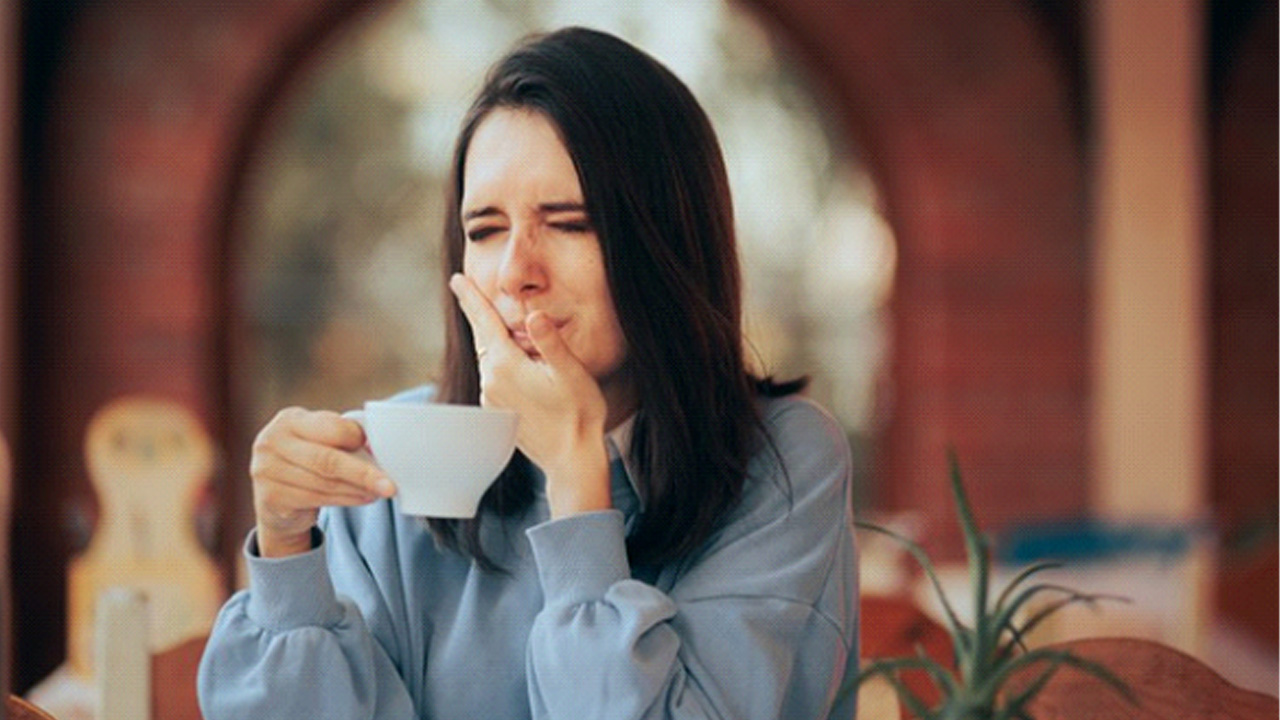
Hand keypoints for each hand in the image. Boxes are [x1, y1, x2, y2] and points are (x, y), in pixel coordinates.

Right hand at [250, 407, 395, 555]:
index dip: (355, 438)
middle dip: (363, 473)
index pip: (329, 427)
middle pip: (327, 460)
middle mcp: (271, 441)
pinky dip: (346, 500)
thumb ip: (342, 437)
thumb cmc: (308, 461)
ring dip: (358, 489)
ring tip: (379, 491)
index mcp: (289, 419)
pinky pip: (316, 499)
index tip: (376, 448)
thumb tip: (377, 446)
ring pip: (324, 483)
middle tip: (389, 485)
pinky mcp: (269, 497)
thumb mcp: (321, 441)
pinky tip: (363, 498)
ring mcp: (265, 470)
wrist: (277, 498)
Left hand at [449, 273, 610, 516]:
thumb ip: (551, 341)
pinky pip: (494, 378)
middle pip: (483, 338)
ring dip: (494, 342)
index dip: (471, 298)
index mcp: (506, 365)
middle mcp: (491, 381)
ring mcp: (492, 399)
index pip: (484, 322)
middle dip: (478, 314)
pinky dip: (500, 363)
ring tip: (501, 328)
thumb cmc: (579, 413)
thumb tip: (534, 315)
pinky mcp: (498, 412)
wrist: (572, 459)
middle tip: (464, 289)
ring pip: (489, 359)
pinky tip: (516, 364)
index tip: (456, 279)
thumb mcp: (571, 372)